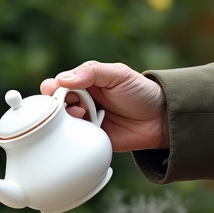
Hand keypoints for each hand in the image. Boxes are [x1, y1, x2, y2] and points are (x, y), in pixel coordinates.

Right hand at [39, 61, 166, 151]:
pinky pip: (73, 141)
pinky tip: (84, 131)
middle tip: (72, 106)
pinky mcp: (91, 139)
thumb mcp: (118, 74)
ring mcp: (85, 121)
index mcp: (84, 83)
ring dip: (65, 121)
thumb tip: (63, 79)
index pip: (58, 84)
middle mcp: (81, 102)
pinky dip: (73, 137)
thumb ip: (91, 71)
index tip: (55, 91)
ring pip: (61, 123)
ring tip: (83, 116)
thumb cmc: (140, 92)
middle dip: (57, 106)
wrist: (160, 120)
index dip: (53, 88)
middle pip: (55, 104)